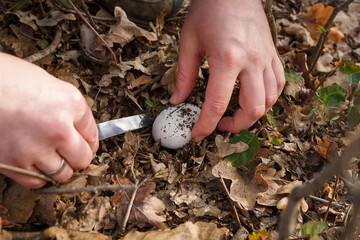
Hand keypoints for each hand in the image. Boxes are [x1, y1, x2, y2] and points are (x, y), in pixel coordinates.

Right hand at [0, 53, 98, 187]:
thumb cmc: (6, 78)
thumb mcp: (48, 83)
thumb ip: (68, 108)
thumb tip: (80, 130)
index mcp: (69, 103)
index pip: (93, 133)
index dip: (91, 140)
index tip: (86, 143)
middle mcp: (57, 128)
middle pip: (82, 159)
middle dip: (79, 156)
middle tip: (71, 152)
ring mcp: (34, 149)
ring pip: (62, 174)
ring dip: (59, 167)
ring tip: (50, 156)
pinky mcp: (11, 163)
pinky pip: (36, 181)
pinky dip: (39, 175)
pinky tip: (34, 163)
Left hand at [170, 0, 284, 141]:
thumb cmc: (208, 10)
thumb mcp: (188, 41)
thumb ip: (184, 74)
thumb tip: (177, 100)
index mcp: (227, 58)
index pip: (217, 104)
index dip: (205, 125)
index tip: (197, 135)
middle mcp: (251, 61)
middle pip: (252, 108)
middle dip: (235, 126)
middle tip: (220, 126)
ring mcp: (266, 58)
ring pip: (270, 100)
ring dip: (254, 115)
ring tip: (236, 115)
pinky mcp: (273, 54)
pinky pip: (279, 83)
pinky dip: (269, 98)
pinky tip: (255, 99)